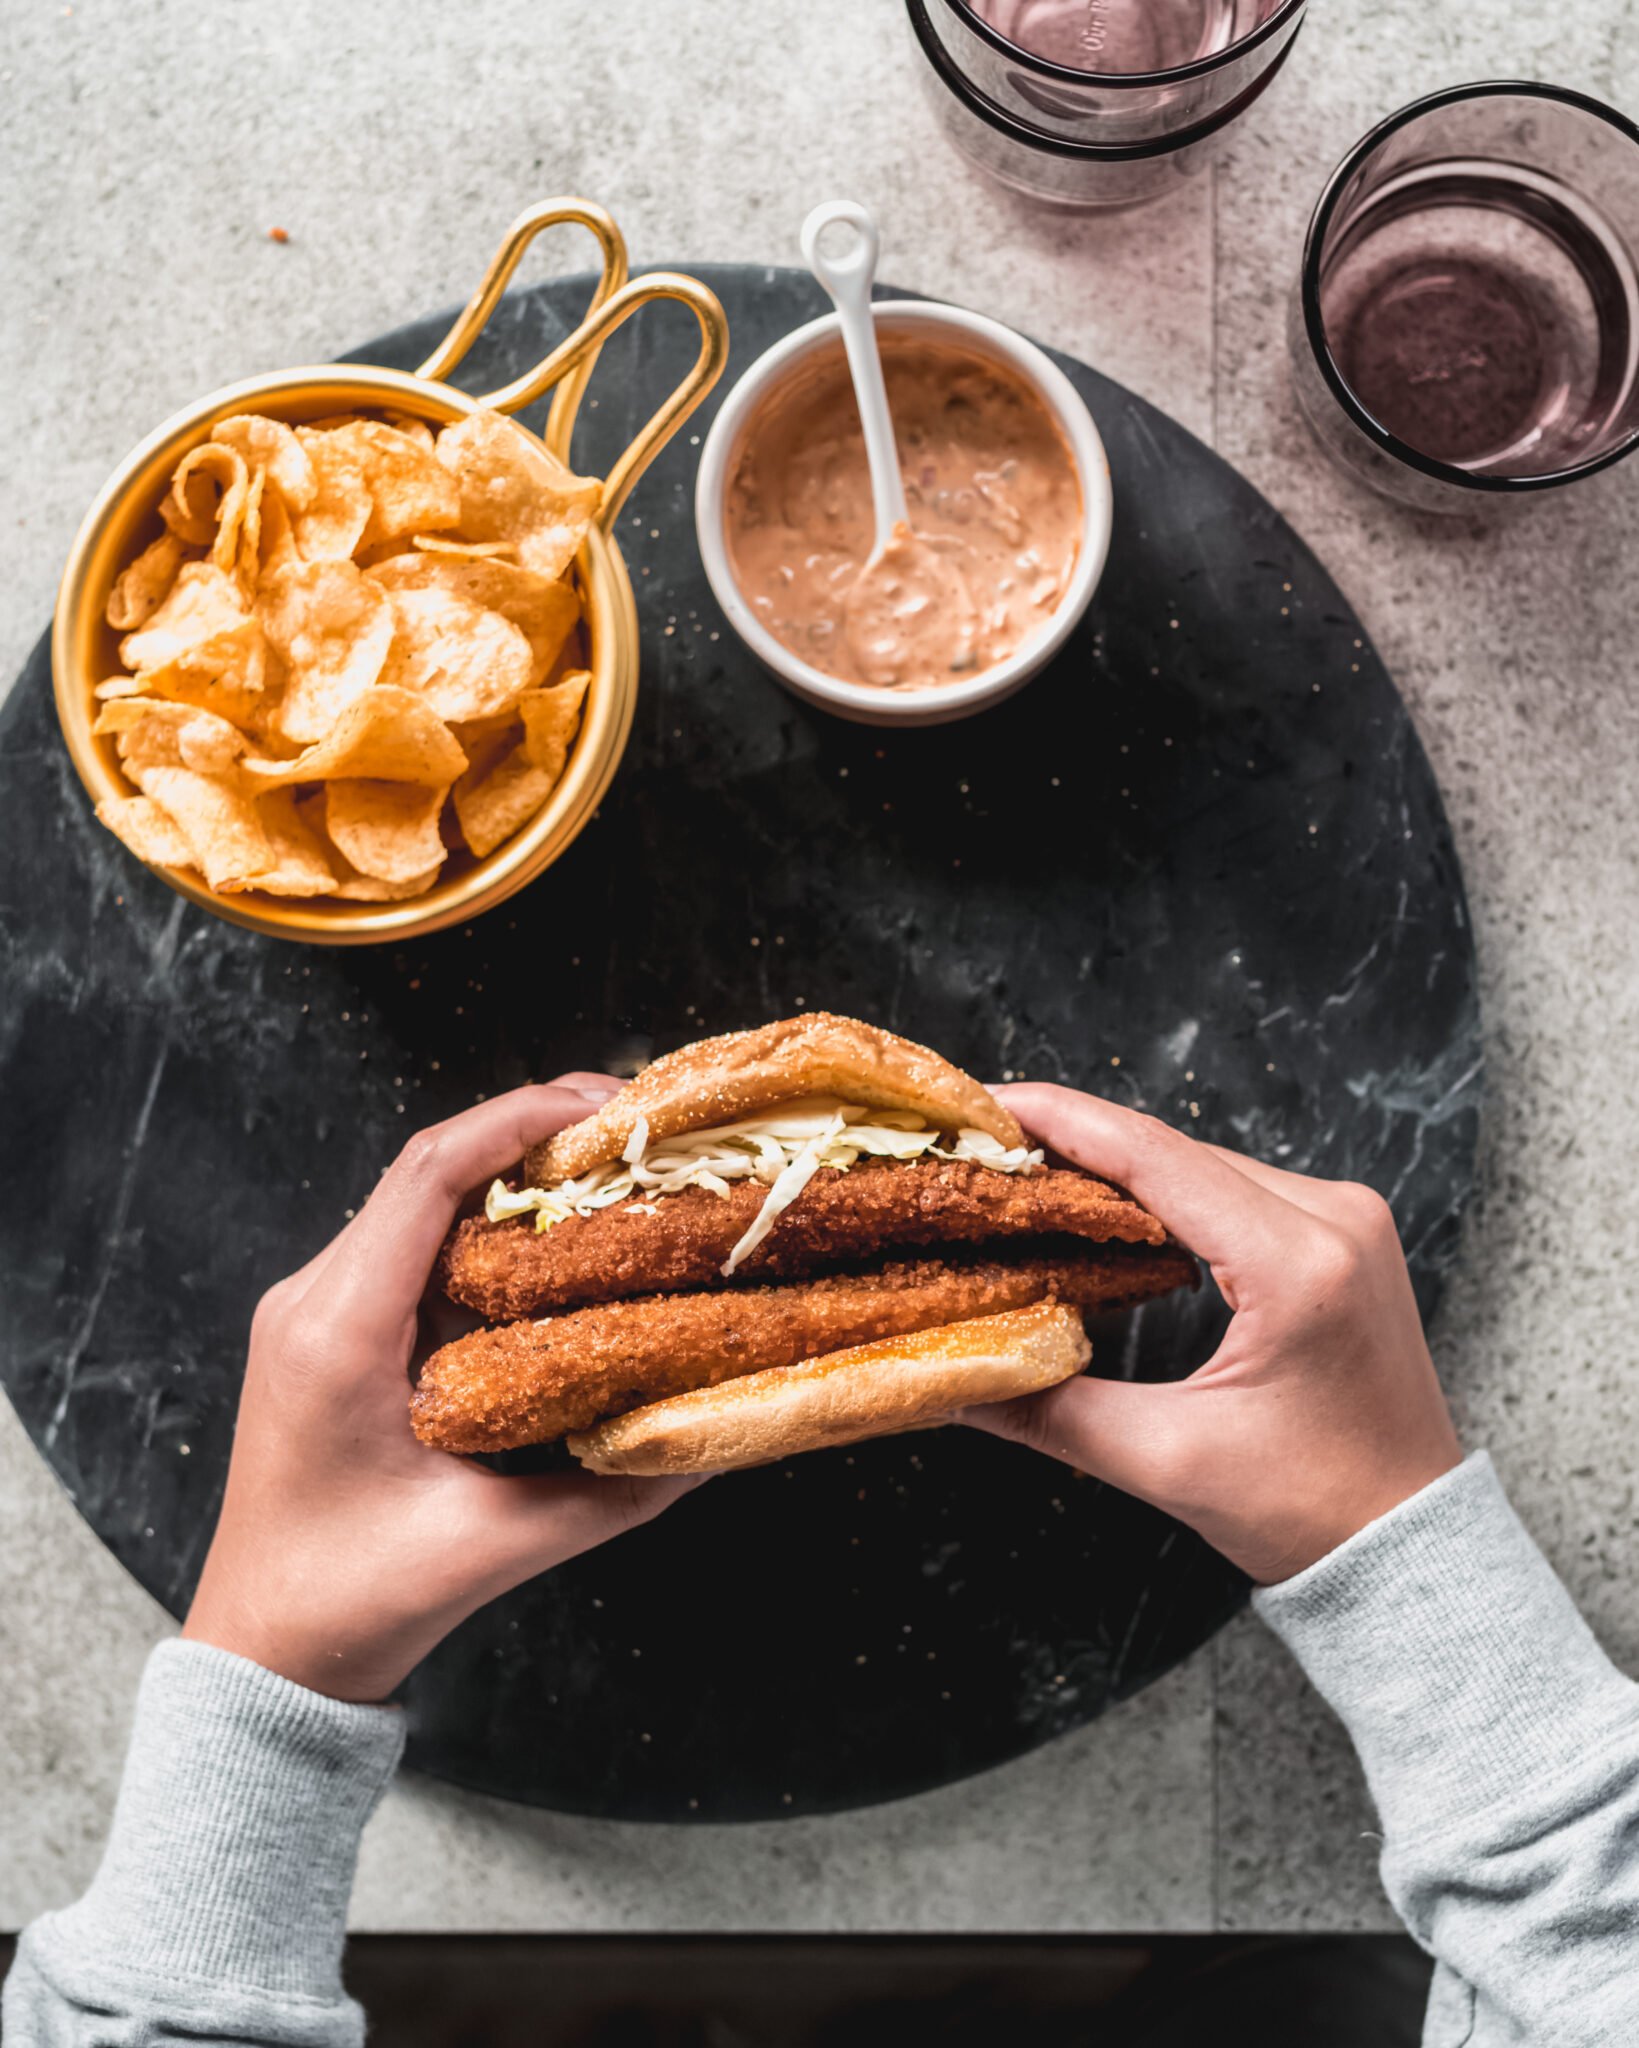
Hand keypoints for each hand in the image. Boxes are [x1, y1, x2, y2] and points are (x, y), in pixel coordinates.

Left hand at [183, 1079, 704, 1701]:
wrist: (264, 1654)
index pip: (428, 1175)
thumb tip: (712, 1442)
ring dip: (516, 1176)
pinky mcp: (336, 1332)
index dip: (519, 1119)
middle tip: (636, 1128)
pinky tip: (561, 1241)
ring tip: (615, 1170)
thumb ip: (610, 1496)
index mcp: (336, 1332)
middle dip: (535, 1133)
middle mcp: (315, 1301)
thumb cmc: (351, 1604)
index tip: (605, 1103)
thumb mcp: (493, 1548)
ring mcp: (318, 1312)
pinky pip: (417, 1248)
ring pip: (425, 1202)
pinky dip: (492, 1227)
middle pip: (430, 1170)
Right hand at [964, 1085, 1461, 1583]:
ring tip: (1026, 1174)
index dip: (1059, 1122)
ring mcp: (1347, 1219)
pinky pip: (1234, 1188)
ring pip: (1201, 1164)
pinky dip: (1164, 1192)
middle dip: (1073, 1143)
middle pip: (1173, 1152)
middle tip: (983, 1148)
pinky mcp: (1343, 1235)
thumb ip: (1050, 1411)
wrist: (1414, 1547)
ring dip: (1117, 1166)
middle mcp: (1335, 1217)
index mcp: (1299, 1263)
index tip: (985, 1106)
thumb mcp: (1167, 1460)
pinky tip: (1105, 1206)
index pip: (1153, 1156)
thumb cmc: (1314, 1512)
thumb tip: (953, 1378)